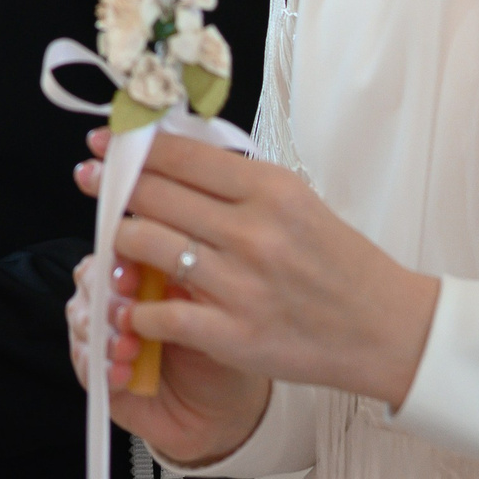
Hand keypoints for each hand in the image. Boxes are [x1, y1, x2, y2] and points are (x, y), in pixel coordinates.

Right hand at [66, 253, 272, 466]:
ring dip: (104, 334)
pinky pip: (86, 366)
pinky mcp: (98, 376)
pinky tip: (123, 372)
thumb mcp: (207, 309)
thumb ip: (181, 285)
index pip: (114, 251)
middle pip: (89, 283)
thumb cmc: (217, 348)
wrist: (224, 406)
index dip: (116, 260)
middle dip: (106, 297)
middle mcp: (114, 300)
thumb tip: (163, 266)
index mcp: (139, 273)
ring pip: (82, 322)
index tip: (132, 276)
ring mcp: (102, 337)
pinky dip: (102, 368)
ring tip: (129, 347)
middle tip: (126, 313)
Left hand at [74, 129, 438, 417]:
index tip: (104, 143)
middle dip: (112, 185)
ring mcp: (240, 285)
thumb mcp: (296, 201)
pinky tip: (133, 303)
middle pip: (153, 195)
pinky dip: (137, 307)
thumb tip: (169, 151)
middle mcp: (252, 232)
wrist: (387, 330)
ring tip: (119, 242)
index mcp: (269, 190)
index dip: (130, 146)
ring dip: (120, 242)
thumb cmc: (337, 262)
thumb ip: (235, 179)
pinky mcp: (233, 335)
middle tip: (91, 180)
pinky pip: (158, 312)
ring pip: (145, 245)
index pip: (179, 155)